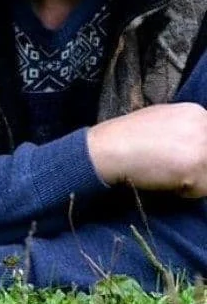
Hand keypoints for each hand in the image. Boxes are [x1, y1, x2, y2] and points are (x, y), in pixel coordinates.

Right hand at [87, 102, 206, 196]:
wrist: (107, 149)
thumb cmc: (128, 136)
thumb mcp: (161, 119)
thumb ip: (186, 128)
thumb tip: (198, 146)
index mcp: (195, 111)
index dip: (199, 154)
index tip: (183, 159)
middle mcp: (203, 124)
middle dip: (197, 167)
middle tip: (173, 167)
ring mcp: (201, 144)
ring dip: (193, 180)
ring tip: (167, 173)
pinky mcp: (196, 166)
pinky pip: (202, 189)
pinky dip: (186, 192)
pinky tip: (165, 180)